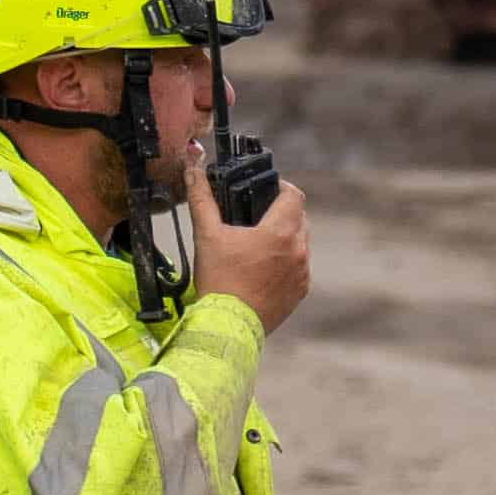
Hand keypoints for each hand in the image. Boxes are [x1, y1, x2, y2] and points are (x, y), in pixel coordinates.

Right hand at [209, 175, 316, 330]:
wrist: (227, 326)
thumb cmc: (218, 282)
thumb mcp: (207, 235)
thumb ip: (202, 198)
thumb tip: (193, 168)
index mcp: (281, 232)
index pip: (293, 195)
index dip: (280, 187)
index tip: (265, 190)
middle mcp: (299, 251)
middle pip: (299, 218)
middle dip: (281, 212)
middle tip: (257, 217)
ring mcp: (302, 273)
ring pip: (301, 243)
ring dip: (286, 238)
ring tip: (259, 243)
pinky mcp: (300, 292)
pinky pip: (299, 267)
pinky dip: (287, 262)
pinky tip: (264, 267)